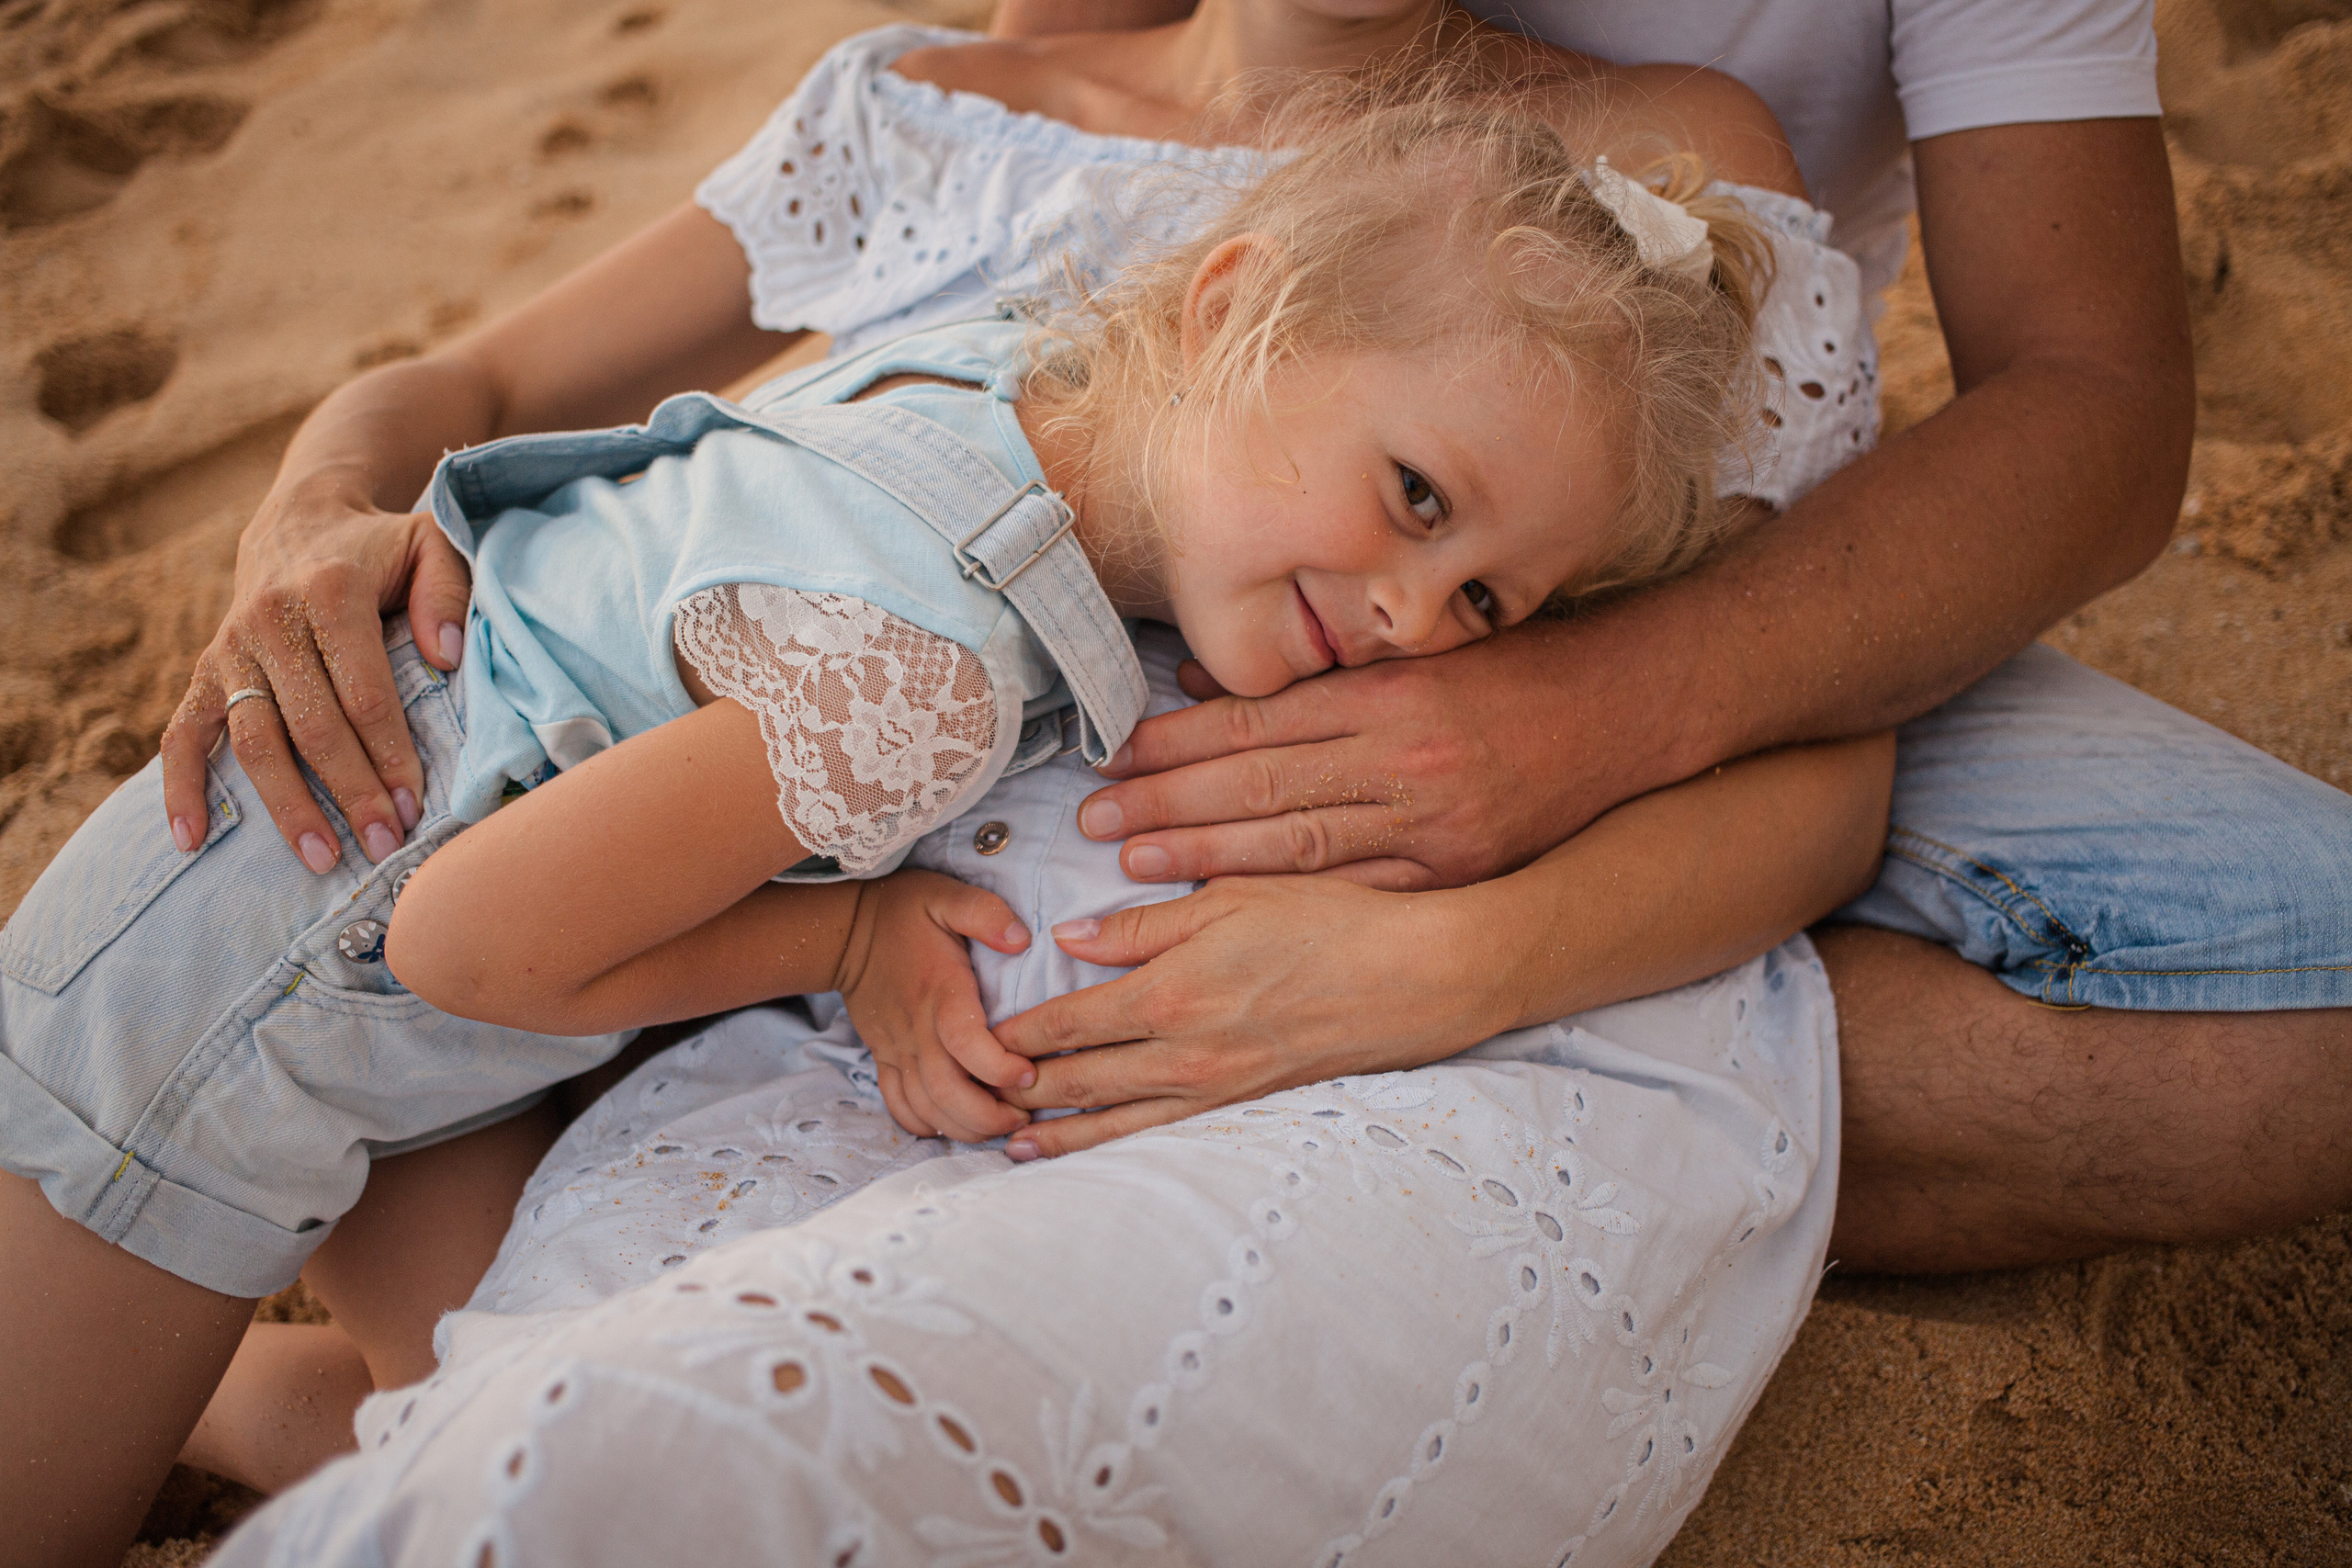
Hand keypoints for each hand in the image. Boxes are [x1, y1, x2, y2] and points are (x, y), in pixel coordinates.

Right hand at [160, 484, 472, 873]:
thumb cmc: (381, 548)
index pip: (364, 693)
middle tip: (382, 846)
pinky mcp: (203, 671)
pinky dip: (180, 789)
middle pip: (312, 727)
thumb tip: (446, 655)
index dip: (389, 754)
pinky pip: (181, 734)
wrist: (302, 521)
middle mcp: (272, 621)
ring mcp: (231, 649)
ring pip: (254, 740)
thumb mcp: (432, 544)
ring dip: (287, 806)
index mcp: (331, 593)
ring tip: (323, 859)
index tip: (414, 804)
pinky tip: (190, 842)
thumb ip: (447, 592)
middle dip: (349, 792)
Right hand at [835, 869, 1039, 1143]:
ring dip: (965, 1128)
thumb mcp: (947, 896)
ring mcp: (897, 1050)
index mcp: (940, 992)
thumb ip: (985, 913)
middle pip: (947, 1093)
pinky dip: (928, 1127)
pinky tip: (957, 1124)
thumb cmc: (905, 912)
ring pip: (926, 1110)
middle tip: (1024, 1116)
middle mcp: (917, 1030)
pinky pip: (901, 1107)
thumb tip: (1021, 939)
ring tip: (1001, 1125)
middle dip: (989, 1117)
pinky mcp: (885, 1060)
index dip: (999, 1069)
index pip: (966, 1045)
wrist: (846, 931)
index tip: (1028, 1074)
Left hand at [991, 876, 1514, 1158]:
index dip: (1016, 1035)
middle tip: (971, 1096)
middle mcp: (1184, 1053)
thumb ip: (1144, 923)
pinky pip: (1164, 1133)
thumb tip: (1073, 939)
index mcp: (1170, 992)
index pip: (1067, 1022)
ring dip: (1058, 1133)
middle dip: (1021, 1089)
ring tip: (1008, 1143)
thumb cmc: (1330, 922)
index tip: (975, 1038)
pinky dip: (1117, 1146)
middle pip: (1079, 1079)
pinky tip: (1093, 1150)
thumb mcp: (1230, 895)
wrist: (1417, 978)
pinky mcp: (1246, 1105)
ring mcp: (1216, 1088)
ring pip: (1115, 1120)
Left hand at [1074, 621, 1685, 890]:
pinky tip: (1224, 909)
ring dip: (1204, 853)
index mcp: (1385, 694)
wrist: (1623, 717)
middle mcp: (1401, 756)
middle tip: (1094, 816)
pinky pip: (1353, 891)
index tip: (1115, 755)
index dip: (1179, 742)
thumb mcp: (1415, 656)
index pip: (1259, 721)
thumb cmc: (1513, 677)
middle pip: (1261, 782)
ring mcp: (1428, 821)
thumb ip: (1312, 677)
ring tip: (1131, 860)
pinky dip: (1285, 902)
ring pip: (1294, 841)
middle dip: (1169, 801)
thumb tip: (1207, 686)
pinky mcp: (1452, 872)